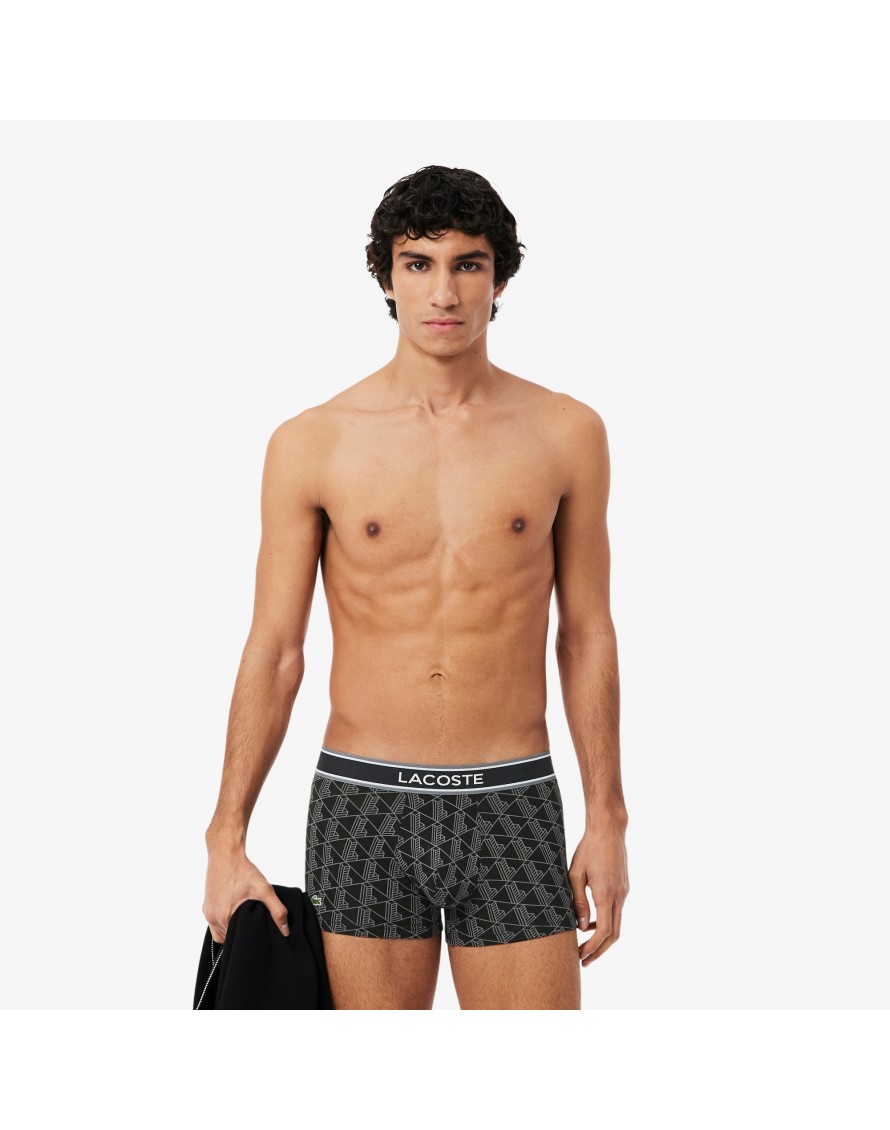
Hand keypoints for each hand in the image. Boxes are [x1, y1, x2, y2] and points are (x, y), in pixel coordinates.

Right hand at [202, 845, 289, 943]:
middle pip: (226, 938)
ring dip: (231, 927)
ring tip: (243, 917)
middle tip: (251, 925)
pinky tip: (235, 909)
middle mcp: (212, 917)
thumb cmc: (242, 870)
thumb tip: (284, 929)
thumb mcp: (264, 890)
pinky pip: (214, 920)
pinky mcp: (206, 904)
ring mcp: (207, 911)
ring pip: (219, 931)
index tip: (255, 933)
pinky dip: (224, 919)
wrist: (225, 854)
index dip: (246, 939)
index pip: (234, 942)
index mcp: (223, 917)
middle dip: (239, 934)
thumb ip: (277, 910)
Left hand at [569, 822, 628, 965]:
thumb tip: (581, 927)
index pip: (604, 931)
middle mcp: (619, 896)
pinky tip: (590, 923)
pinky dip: (605, 923)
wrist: (609, 830)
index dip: (593, 947)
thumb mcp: (575, 874)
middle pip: (614, 934)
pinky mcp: (624, 888)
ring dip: (602, 938)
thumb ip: (578, 902)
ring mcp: (624, 892)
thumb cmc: (588, 849)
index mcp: (606, 893)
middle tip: (583, 961)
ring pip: (617, 924)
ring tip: (584, 947)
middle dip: (599, 950)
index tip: (581, 956)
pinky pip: (616, 912)